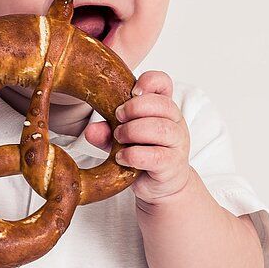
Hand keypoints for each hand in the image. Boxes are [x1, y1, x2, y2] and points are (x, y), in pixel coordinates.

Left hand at [83, 70, 191, 206]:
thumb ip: (107, 132)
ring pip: (162, 129)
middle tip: (117, 118)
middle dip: (134, 108)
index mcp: (163, 108)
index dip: (150, 81)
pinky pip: (156, 156)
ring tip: (118, 138)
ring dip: (133, 131)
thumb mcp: (121, 139)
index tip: (132, 91)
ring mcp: (177, 144)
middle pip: (163, 104)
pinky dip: (134, 155)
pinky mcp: (172, 165)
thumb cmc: (143, 154)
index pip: (164, 83)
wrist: (162, 186)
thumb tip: (91, 130)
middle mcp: (174, 122)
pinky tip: (122, 157)